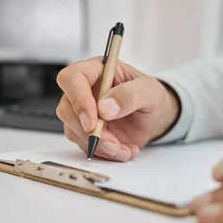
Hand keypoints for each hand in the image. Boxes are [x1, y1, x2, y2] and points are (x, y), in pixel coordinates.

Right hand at [56, 57, 179, 160]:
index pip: (72, 78)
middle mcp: (85, 89)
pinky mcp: (86, 131)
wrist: (157, 118)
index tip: (92, 122)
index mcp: (97, 70)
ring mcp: (83, 111)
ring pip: (73, 130)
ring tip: (123, 148)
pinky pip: (84, 144)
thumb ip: (129, 96)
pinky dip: (103, 152)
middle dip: (88, 131)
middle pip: (66, 108)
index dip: (78, 100)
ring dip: (98, 145)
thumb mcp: (149, 92)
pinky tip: (123, 150)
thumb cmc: (152, 97)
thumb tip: (105, 107)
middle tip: (112, 143)